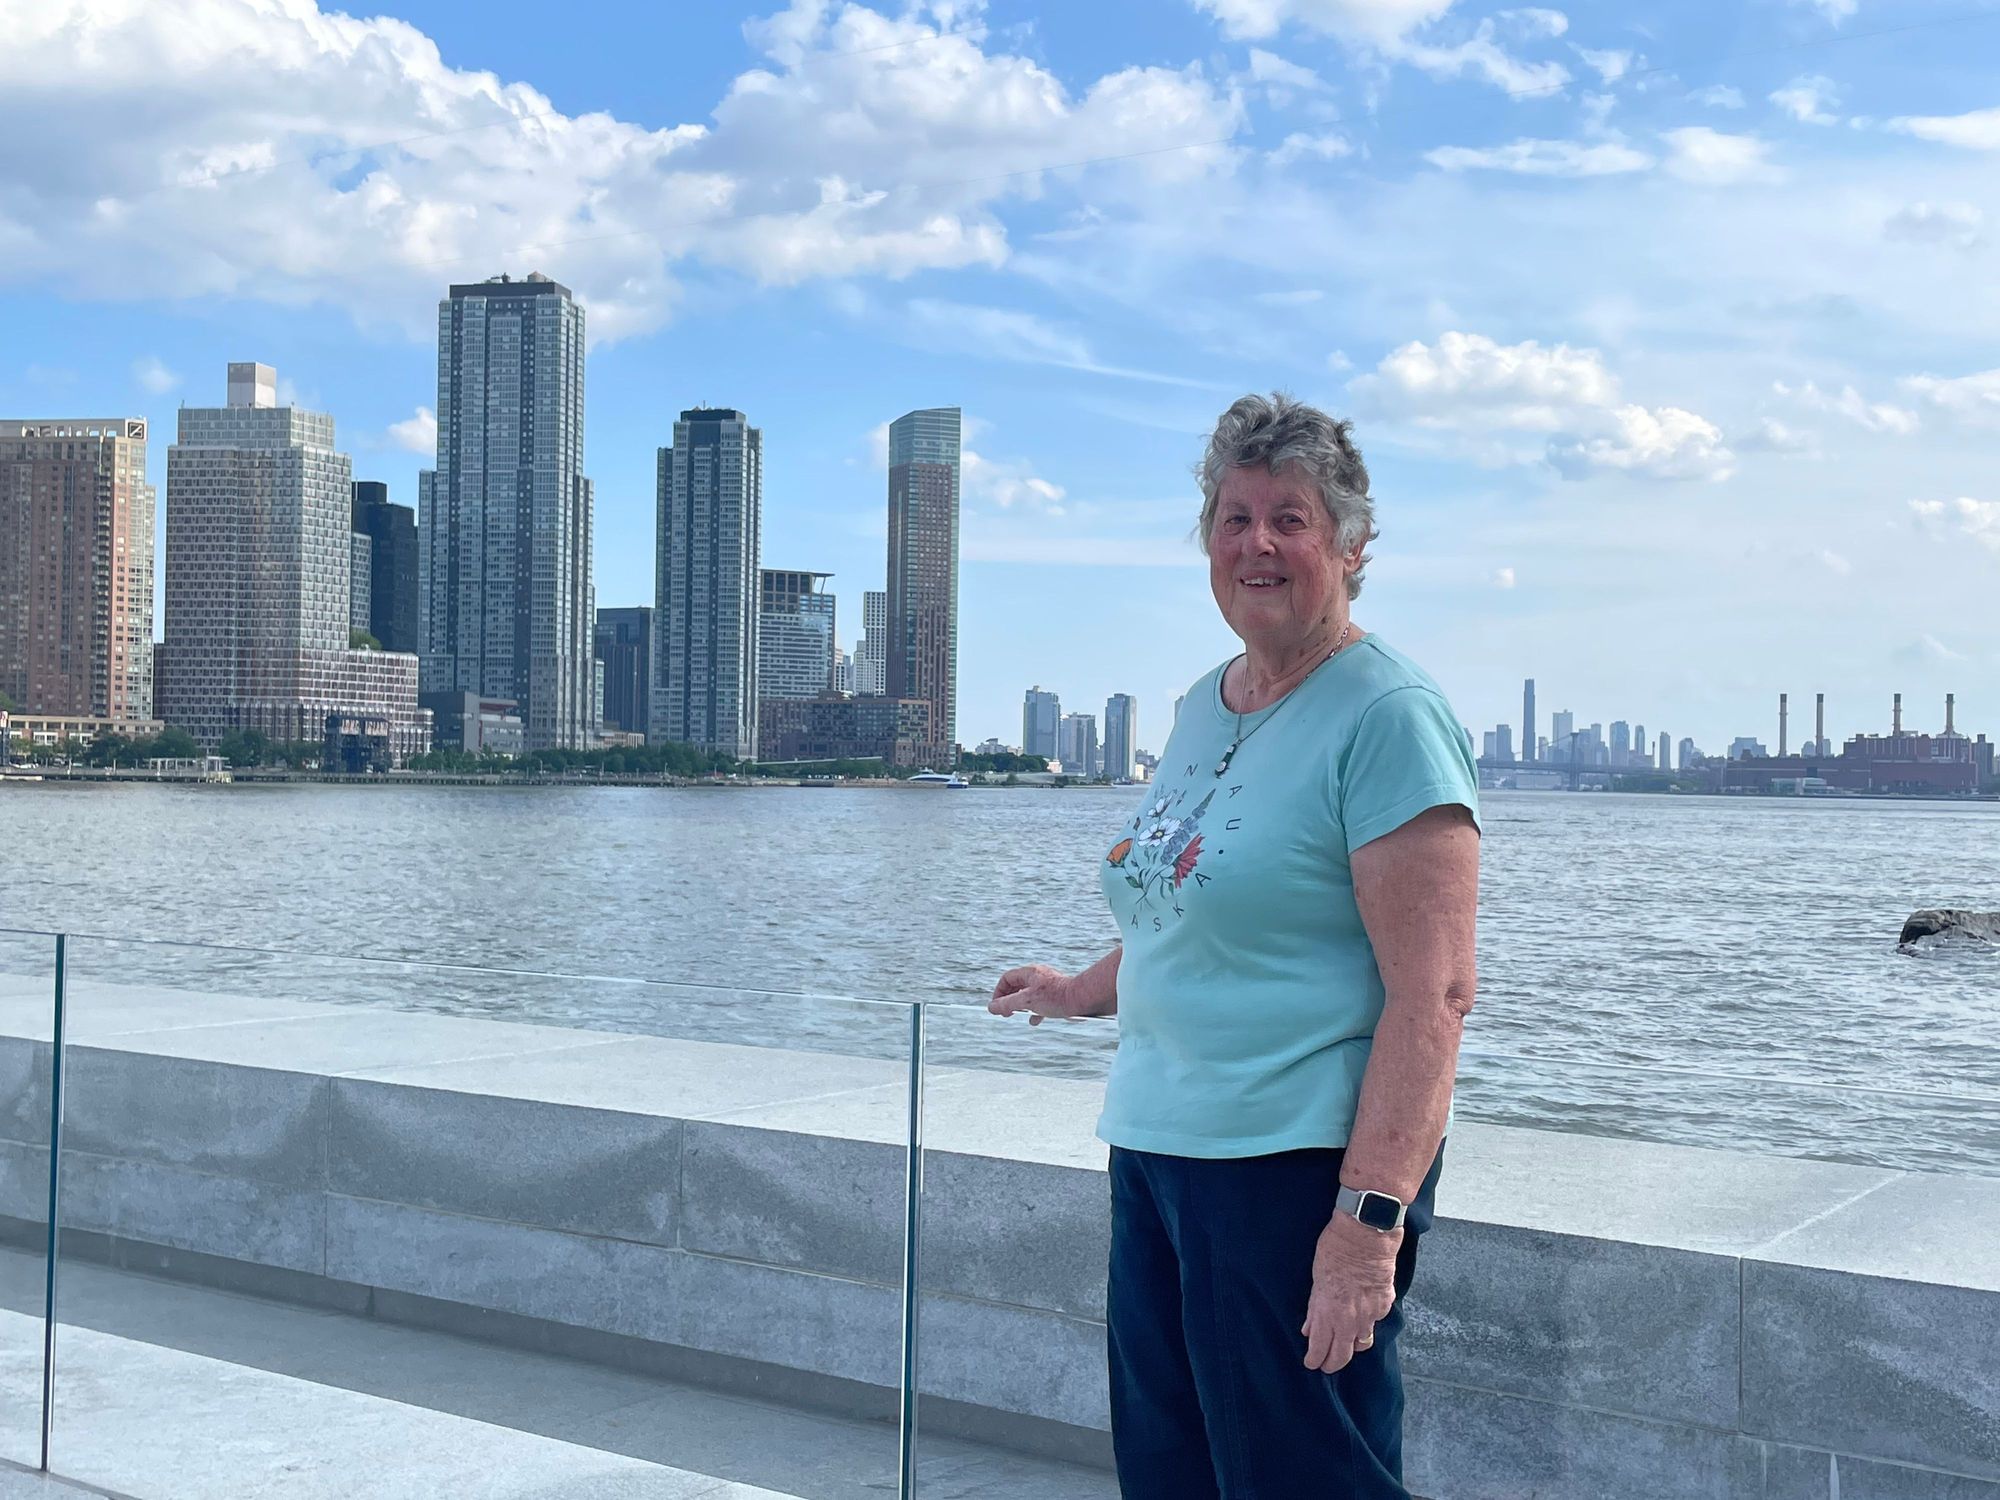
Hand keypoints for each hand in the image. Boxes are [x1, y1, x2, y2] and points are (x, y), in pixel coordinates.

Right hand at [988, 964, 1085, 1025]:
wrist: (1084, 1000)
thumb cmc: (1057, 997)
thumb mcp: (1027, 1002)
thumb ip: (1007, 1004)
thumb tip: (991, 1008)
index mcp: (1030, 972)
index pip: (1007, 978)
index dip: (999, 992)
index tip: (997, 1006)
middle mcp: (1039, 976)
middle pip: (1017, 986)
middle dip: (1008, 999)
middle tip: (1004, 1012)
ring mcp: (1049, 985)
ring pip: (1029, 995)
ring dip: (1021, 1006)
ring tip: (1017, 1015)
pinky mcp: (1058, 995)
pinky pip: (1042, 1002)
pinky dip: (1035, 1011)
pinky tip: (1035, 1020)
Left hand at [1300, 1210, 1401, 1372]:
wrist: (1366, 1234)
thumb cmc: (1335, 1250)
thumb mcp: (1316, 1279)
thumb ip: (1315, 1308)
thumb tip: (1310, 1328)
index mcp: (1329, 1314)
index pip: (1321, 1348)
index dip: (1315, 1360)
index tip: (1311, 1364)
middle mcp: (1351, 1321)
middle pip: (1344, 1355)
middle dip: (1333, 1363)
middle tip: (1327, 1366)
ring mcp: (1371, 1314)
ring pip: (1363, 1342)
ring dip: (1353, 1346)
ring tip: (1346, 1346)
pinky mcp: (1386, 1304)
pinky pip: (1375, 1321)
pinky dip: (1367, 1323)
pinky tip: (1363, 1317)